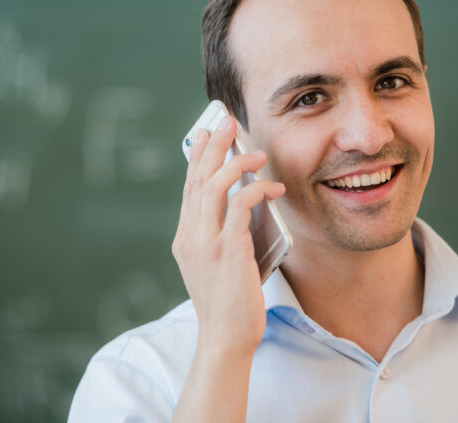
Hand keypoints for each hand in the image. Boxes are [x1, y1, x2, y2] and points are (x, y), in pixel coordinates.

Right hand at [171, 115, 285, 352]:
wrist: (225, 338)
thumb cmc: (227, 304)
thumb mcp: (215, 266)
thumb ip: (220, 237)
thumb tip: (244, 209)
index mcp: (185, 238)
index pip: (190, 188)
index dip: (197, 158)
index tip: (204, 134)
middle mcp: (190, 236)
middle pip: (198, 179)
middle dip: (212, 145)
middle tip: (225, 121)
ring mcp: (206, 242)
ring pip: (214, 186)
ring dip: (235, 161)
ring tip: (256, 151)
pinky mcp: (227, 250)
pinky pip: (240, 205)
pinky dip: (256, 189)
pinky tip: (272, 187)